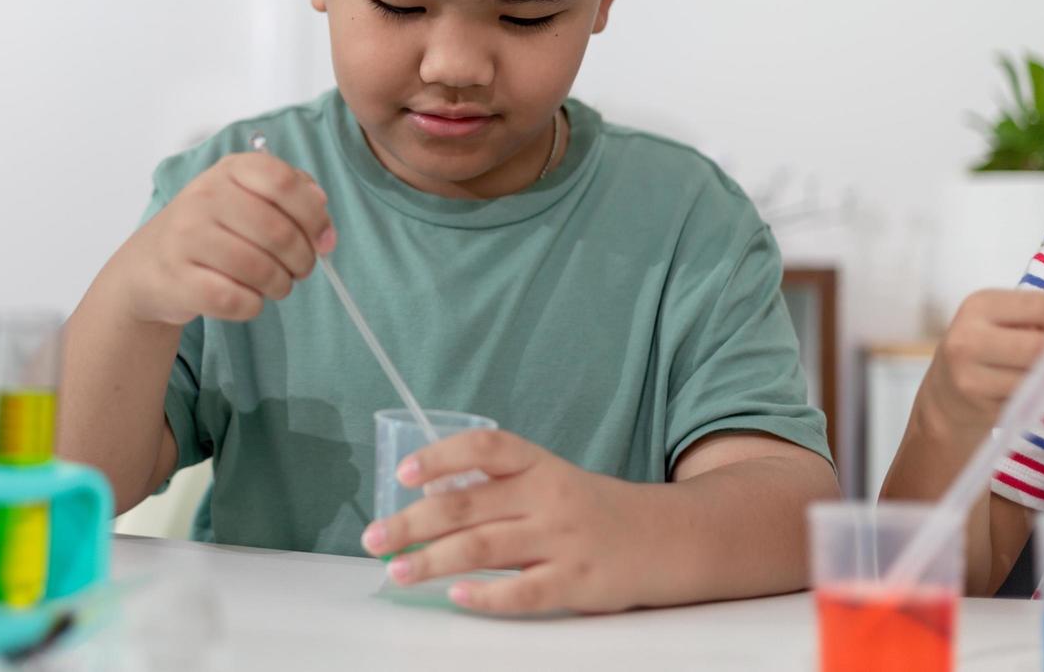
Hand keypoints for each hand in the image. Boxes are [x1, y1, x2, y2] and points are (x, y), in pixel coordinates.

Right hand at [115, 152, 336, 326]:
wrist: (148, 265)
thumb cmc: (210, 230)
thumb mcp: (245, 197)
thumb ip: (290, 195)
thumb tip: (322, 216)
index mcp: (228, 170)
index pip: (282, 181)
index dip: (314, 214)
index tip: (324, 239)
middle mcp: (203, 197)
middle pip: (278, 231)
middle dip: (303, 259)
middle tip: (301, 270)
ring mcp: (185, 238)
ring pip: (260, 269)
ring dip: (281, 285)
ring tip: (276, 285)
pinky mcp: (178, 280)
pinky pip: (236, 300)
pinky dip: (253, 305)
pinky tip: (248, 298)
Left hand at [360, 429, 641, 614]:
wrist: (670, 538)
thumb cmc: (592, 510)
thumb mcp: (550, 482)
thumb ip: (499, 489)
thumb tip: (428, 502)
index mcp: (539, 465)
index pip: (484, 447)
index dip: (441, 456)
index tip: (403, 474)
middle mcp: (547, 497)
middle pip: (467, 505)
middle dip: (412, 522)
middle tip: (373, 537)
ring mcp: (563, 540)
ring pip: (484, 548)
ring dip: (432, 560)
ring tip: (397, 570)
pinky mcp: (578, 582)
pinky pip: (524, 590)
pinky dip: (487, 594)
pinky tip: (457, 596)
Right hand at [917, 289, 1043, 432]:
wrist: (944, 400)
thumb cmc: (985, 353)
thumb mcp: (1002, 324)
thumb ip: (1037, 322)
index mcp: (980, 305)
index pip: (1042, 306)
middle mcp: (968, 337)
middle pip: (1040, 346)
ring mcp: (970, 373)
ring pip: (1037, 378)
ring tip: (1039, 376)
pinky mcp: (979, 405)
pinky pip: (1030, 400)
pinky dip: (1041, 396)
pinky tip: (1033, 393)